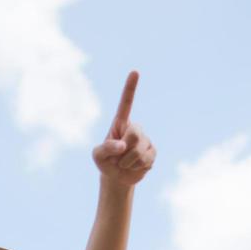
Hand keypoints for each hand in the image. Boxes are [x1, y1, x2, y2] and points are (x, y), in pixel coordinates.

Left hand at [92, 71, 154, 187]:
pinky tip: (134, 167)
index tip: (135, 72)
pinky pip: (147, 159)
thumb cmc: (105, 162)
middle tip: (118, 158)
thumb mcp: (97, 156)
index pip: (126, 103)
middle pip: (135, 133)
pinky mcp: (152, 152)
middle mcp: (134, 128)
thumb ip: (106, 148)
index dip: (130, 88)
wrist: (117, 177)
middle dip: (125, 149)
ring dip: (128, 162)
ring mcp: (145, 140)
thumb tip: (122, 145)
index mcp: (120, 123)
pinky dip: (137, 167)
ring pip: (140, 150)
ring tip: (124, 164)